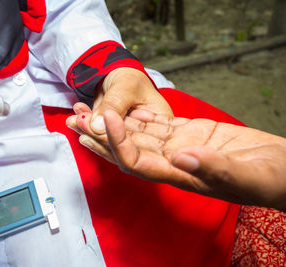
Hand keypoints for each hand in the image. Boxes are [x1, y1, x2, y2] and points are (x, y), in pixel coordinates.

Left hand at [66, 67, 171, 160]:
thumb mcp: (126, 86)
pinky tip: (73, 118)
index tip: (96, 128)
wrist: (115, 72)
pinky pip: (96, 133)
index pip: (140, 138)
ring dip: (86, 129)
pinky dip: (83, 125)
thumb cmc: (130, 76)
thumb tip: (96, 126)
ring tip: (72, 119)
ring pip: (106, 139)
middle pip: (121, 142)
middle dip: (96, 133)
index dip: (117, 138)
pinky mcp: (111, 135)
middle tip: (79, 122)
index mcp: (160, 122)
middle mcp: (146, 134)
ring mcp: (127, 135)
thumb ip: (113, 105)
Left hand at [102, 109, 285, 210]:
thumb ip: (214, 168)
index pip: (136, 161)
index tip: (106, 118)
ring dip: (113, 122)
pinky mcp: (192, 132)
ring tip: (88, 109)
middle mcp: (173, 161)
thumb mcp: (247, 176)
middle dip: (99, 135)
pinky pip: (159, 124)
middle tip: (74, 119)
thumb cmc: (269, 179)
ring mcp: (181, 146)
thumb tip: (182, 156)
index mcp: (180, 175)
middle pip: (127, 148)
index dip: (117, 142)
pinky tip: (124, 108)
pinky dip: (141, 115)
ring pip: (138, 133)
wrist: (282, 169)